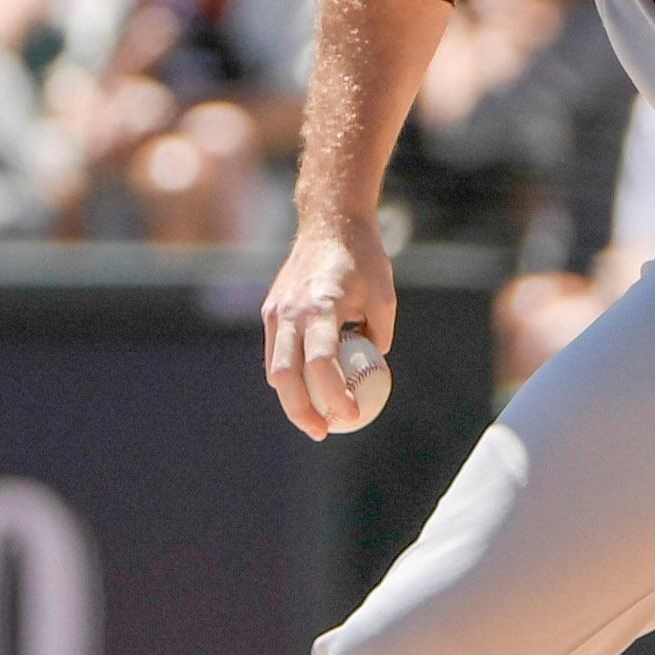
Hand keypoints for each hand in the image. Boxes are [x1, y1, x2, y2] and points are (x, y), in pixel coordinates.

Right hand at [265, 217, 396, 439]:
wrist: (329, 223)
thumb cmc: (364, 261)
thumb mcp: (384, 299)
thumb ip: (377, 338)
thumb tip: (372, 375)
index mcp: (321, 306)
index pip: (321, 363)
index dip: (335, 395)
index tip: (353, 415)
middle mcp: (290, 311)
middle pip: (284, 375)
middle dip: (301, 411)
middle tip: (323, 432)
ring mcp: (275, 311)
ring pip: (273, 368)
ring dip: (291, 399)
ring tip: (315, 420)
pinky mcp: (270, 311)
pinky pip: (275, 353)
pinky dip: (288, 377)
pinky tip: (307, 392)